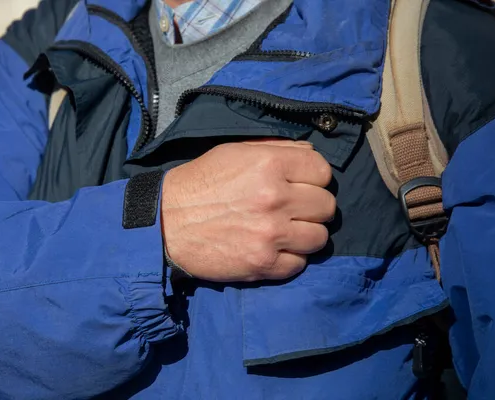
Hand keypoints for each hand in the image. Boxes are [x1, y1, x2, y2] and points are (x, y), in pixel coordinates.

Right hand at [161, 139, 334, 281]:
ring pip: (319, 238)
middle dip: (313, 207)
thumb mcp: (235, 152)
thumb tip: (312, 156)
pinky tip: (273, 249)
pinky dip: (290, 258)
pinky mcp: (263, 264)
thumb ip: (277, 149)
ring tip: (286, 232)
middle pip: (327, 206)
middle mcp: (275, 198)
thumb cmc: (200, 183)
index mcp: (270, 165)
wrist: (166, 223)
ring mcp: (271, 235)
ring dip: (306, 235)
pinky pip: (300, 264)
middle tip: (294, 210)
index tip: (301, 185)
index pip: (323, 172)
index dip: (314, 178)